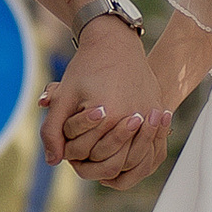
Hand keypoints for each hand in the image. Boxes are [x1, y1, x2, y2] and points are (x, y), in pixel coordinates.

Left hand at [39, 21, 169, 185]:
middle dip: (94, 164)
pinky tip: (125, 159)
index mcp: (106, 114)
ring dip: (118, 167)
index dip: (72, 155)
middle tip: (83, 159)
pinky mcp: (158, 114)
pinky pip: (154, 151)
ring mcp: (149, 117)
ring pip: (136, 162)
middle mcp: (132, 118)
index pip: (86, 153)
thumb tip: (53, 161)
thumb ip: (52, 129)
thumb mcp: (64, 96)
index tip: (68, 147)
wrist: (115, 44)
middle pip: (112, 162)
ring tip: (102, 161)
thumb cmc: (86, 68)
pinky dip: (140, 161)